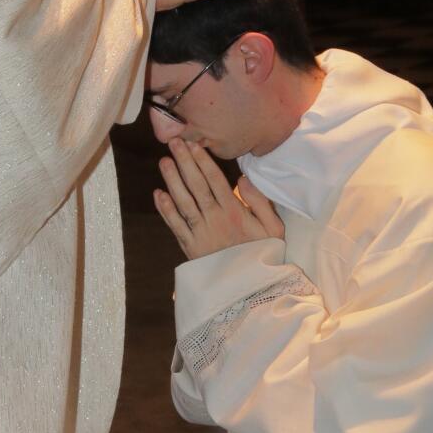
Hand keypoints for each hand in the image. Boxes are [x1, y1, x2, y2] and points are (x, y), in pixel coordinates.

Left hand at [154, 140, 284, 260]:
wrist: (252, 290)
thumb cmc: (265, 255)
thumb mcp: (274, 228)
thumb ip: (260, 201)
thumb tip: (243, 177)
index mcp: (235, 211)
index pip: (215, 180)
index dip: (203, 161)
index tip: (194, 144)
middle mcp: (215, 219)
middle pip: (196, 186)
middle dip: (185, 163)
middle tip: (174, 142)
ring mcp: (201, 233)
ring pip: (183, 202)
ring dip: (172, 181)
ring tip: (164, 162)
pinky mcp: (191, 248)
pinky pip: (176, 226)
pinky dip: (166, 210)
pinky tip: (158, 194)